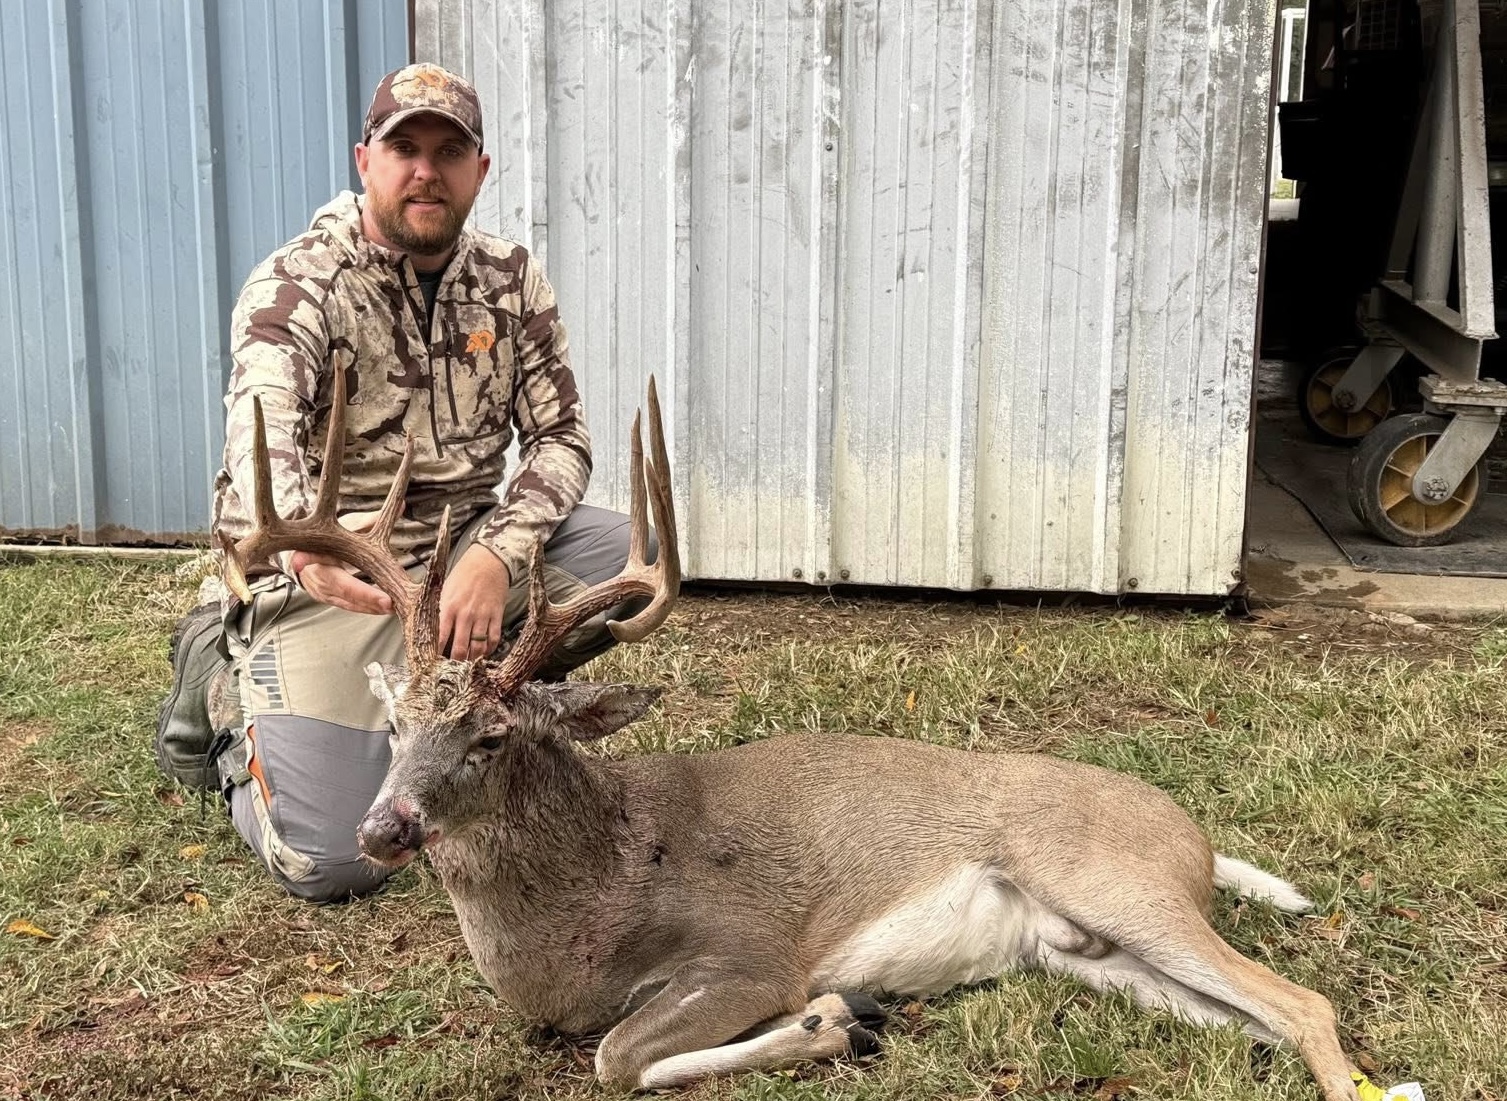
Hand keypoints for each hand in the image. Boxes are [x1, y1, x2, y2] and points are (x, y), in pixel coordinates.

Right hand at [289, 510, 392, 615]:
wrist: (305, 552)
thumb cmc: (330, 536)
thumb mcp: (347, 526)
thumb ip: (372, 520)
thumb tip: (402, 505)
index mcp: (318, 552)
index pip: (317, 557)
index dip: (321, 565)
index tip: (319, 570)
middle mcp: (317, 574)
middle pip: (341, 588)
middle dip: (364, 596)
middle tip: (388, 602)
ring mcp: (321, 590)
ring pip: (347, 601)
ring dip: (370, 606)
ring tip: (393, 607)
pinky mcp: (328, 599)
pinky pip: (349, 606)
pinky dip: (367, 608)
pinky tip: (384, 610)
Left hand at [439, 545, 510, 660]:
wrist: (488, 560)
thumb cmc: (463, 574)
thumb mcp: (444, 590)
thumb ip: (439, 611)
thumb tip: (432, 632)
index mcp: (448, 607)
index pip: (439, 638)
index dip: (436, 655)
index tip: (433, 666)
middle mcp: (465, 614)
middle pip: (459, 649)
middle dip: (454, 664)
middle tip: (451, 673)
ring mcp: (482, 616)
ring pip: (477, 648)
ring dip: (472, 661)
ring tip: (467, 667)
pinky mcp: (497, 616)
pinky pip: (493, 640)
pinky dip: (489, 650)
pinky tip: (484, 653)